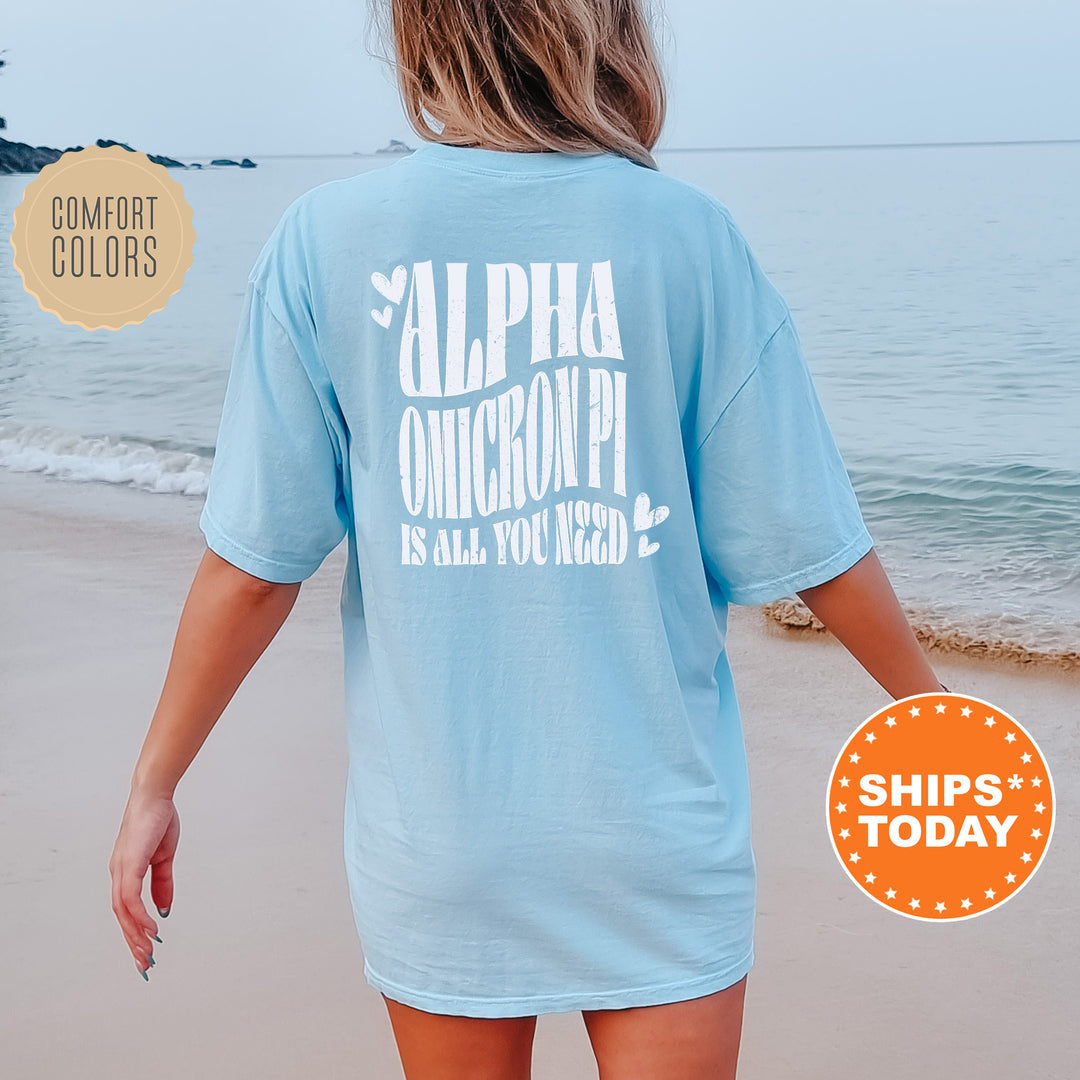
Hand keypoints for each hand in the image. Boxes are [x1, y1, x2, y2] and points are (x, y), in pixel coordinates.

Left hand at [109, 790, 179, 976]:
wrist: (155, 796)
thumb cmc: (158, 820)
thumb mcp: (164, 857)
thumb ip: (163, 883)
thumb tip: (164, 910)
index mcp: (126, 872)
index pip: (127, 909)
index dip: (135, 931)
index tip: (145, 951)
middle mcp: (118, 874)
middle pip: (122, 916)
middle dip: (133, 942)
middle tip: (145, 964)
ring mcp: (121, 869)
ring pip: (123, 912)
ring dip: (135, 934)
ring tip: (148, 952)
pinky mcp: (128, 864)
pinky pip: (131, 898)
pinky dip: (139, 916)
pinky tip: (152, 928)